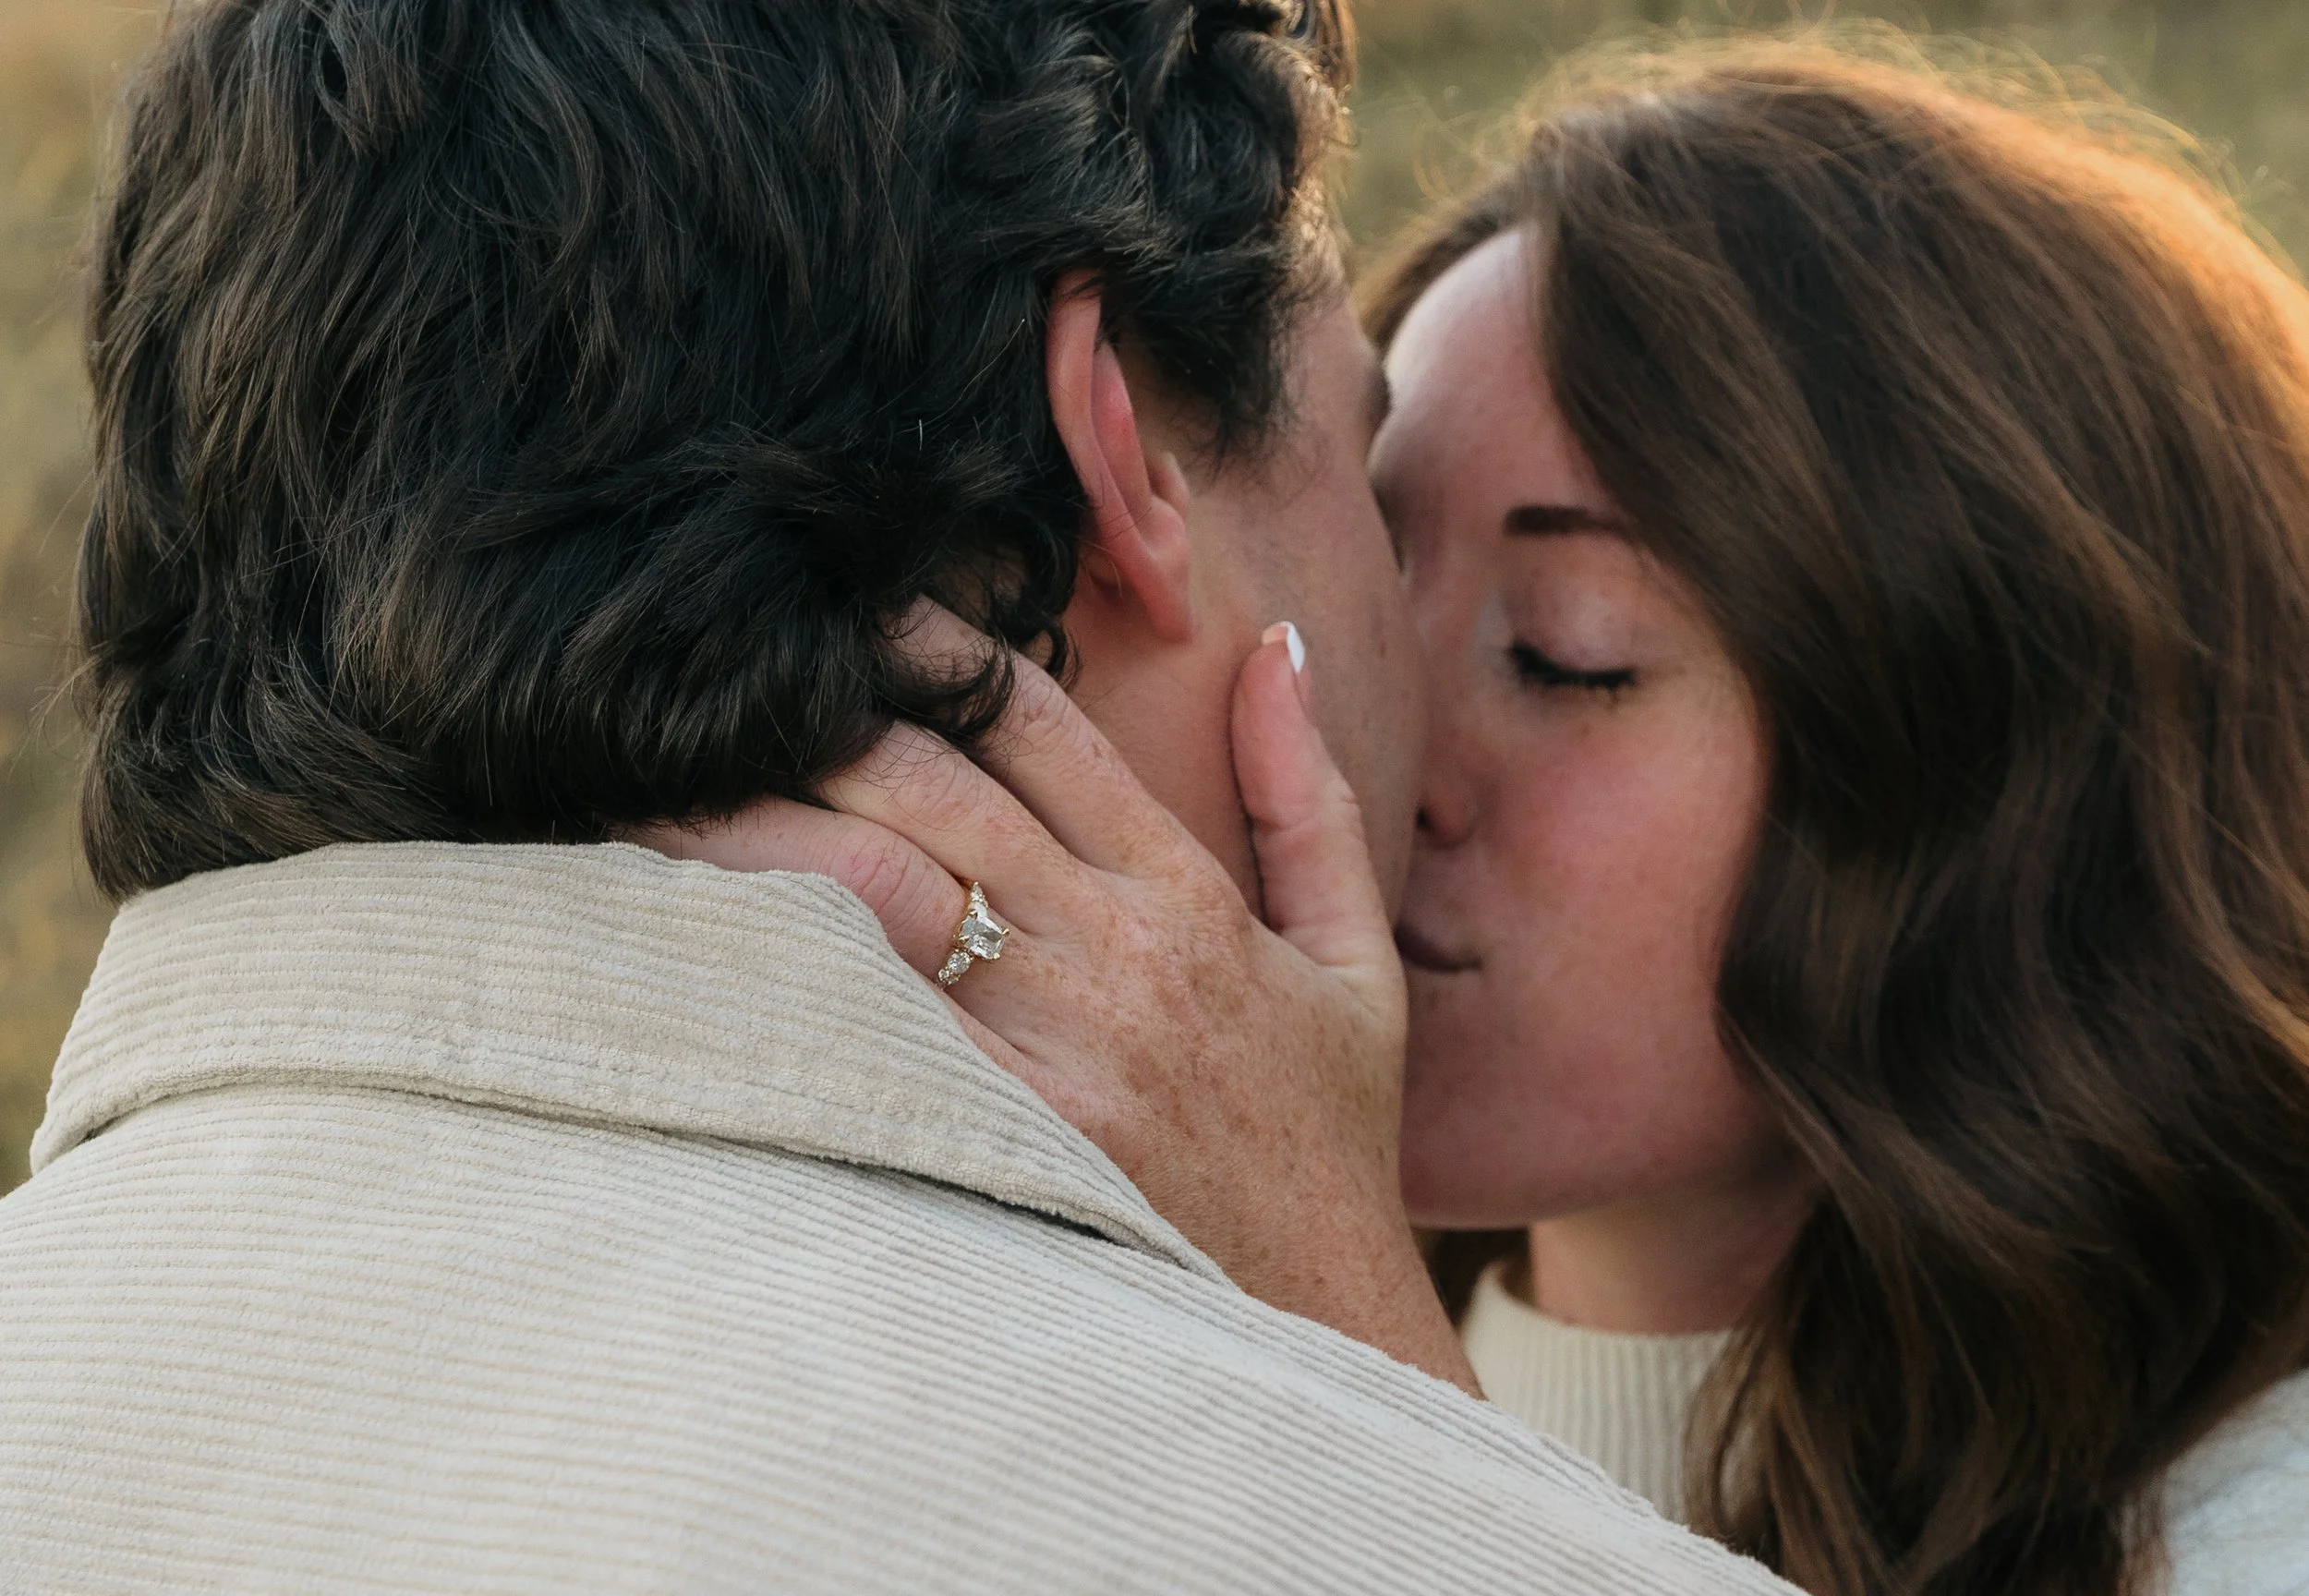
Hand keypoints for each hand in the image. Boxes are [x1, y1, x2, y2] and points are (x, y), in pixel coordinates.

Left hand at [636, 609, 1475, 1392]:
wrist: (1326, 1320)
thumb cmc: (1327, 1140)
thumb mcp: (1354, 957)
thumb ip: (1311, 798)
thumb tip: (1277, 649)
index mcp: (1182, 892)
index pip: (1038, 727)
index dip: (935, 649)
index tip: (852, 615)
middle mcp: (1109, 949)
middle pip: (932, 784)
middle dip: (814, 718)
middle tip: (704, 680)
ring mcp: (1053, 1045)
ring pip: (878, 885)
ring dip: (761, 825)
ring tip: (652, 785)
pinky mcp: (1005, 1135)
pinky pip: (870, 1023)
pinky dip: (783, 964)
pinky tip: (693, 932)